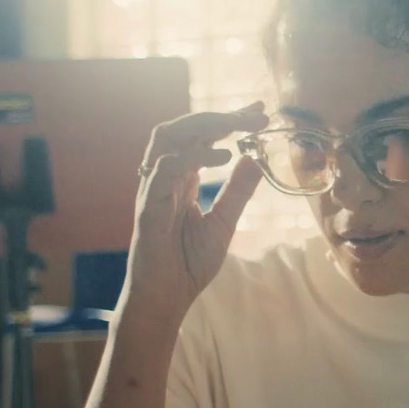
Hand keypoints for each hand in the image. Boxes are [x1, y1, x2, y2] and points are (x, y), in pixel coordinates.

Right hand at [128, 101, 268, 310]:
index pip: (203, 137)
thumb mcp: (224, 223)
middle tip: (257, 113)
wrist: (167, 298)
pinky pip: (165, 168)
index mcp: (182, 179)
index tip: (259, 110)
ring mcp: (154, 188)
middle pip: (184, 128)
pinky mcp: (148, 205)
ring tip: (236, 124)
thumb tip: (255, 159)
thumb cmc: (188, 264)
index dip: (230, 120)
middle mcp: (166, 177)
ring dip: (203, 124)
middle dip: (221, 115)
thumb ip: (238, 192)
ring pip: (167, 137)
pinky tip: (223, 156)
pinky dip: (194, 156)